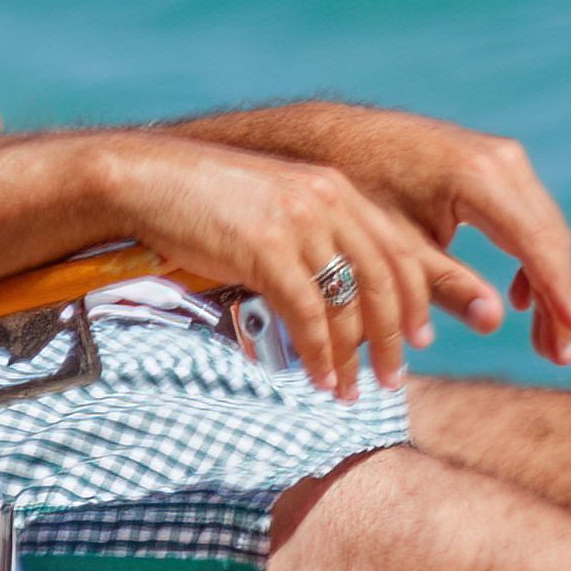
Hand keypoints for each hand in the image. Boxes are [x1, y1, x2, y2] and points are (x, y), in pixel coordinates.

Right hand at [91, 136, 499, 400]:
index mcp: (337, 190)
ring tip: (350, 392)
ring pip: (347, 303)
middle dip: (394, 336)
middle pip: (382, 280)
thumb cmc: (206, 199)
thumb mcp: (276, 205)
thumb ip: (314, 234)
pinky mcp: (266, 249)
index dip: (416, 299)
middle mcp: (328, 201)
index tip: (420, 337)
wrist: (149, 178)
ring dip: (352, 357)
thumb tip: (337, 288)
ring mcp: (298, 223)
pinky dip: (318, 354)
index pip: (396, 250)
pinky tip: (318, 379)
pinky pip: (307, 314)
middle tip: (394, 378)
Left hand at [275, 108, 570, 366]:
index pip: (535, 242)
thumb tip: (496, 322)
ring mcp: (501, 157)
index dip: (559, 291)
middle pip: (548, 235)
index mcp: (477, 177)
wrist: (329, 140)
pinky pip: (526, 215)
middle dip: (557, 297)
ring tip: (544, 340)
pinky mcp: (493, 163)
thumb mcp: (395, 249)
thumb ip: (444, 286)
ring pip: (542, 227)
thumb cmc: (354, 196)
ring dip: (547, 281)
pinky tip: (518, 299)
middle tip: (559, 354)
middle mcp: (500, 159)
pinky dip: (530, 257)